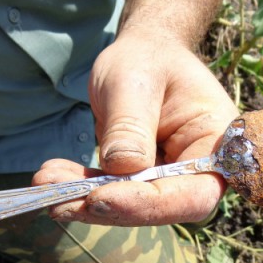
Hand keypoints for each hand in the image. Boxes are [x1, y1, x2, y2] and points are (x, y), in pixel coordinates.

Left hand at [34, 31, 238, 224]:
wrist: (143, 54)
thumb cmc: (148, 59)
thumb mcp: (135, 81)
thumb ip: (131, 125)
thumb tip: (122, 168)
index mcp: (217, 145)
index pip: (191, 193)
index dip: (147, 203)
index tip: (99, 198)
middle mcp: (198, 170)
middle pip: (159, 208)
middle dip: (106, 206)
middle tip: (57, 201)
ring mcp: (169, 178)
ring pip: (130, 205)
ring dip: (84, 200)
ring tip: (45, 184)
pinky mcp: (140, 180)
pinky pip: (112, 191)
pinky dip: (80, 188)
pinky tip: (51, 176)